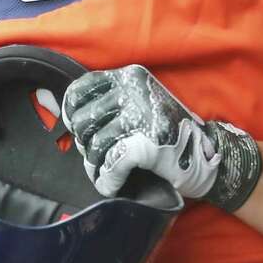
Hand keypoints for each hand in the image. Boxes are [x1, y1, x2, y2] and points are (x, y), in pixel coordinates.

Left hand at [62, 65, 261, 211]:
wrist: (213, 156)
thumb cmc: (170, 133)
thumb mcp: (140, 103)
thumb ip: (106, 104)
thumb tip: (49, 104)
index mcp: (131, 76)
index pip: (81, 89)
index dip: (72, 113)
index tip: (77, 129)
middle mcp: (134, 92)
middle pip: (85, 121)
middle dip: (86, 144)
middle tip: (98, 156)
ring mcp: (142, 117)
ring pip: (96, 147)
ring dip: (96, 166)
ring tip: (106, 173)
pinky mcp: (147, 145)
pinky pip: (111, 166)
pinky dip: (108, 180)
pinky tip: (112, 185)